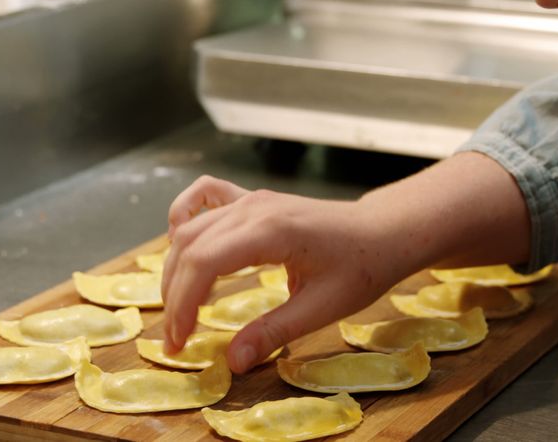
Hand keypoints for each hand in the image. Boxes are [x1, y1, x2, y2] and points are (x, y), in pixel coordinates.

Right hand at [161, 176, 410, 372]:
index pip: (204, 263)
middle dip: (174, 295)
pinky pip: (206, 196)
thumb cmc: (362, 266)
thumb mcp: (322, 307)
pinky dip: (185, 217)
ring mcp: (251, 199)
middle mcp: (253, 208)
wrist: (383, 231)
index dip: (182, 304)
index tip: (179, 342)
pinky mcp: (253, 200)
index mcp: (271, 232)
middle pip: (189, 247)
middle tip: (176, 339)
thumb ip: (274, 332)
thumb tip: (234, 362)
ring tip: (178, 310)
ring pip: (191, 228)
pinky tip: (179, 244)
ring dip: (175, 269)